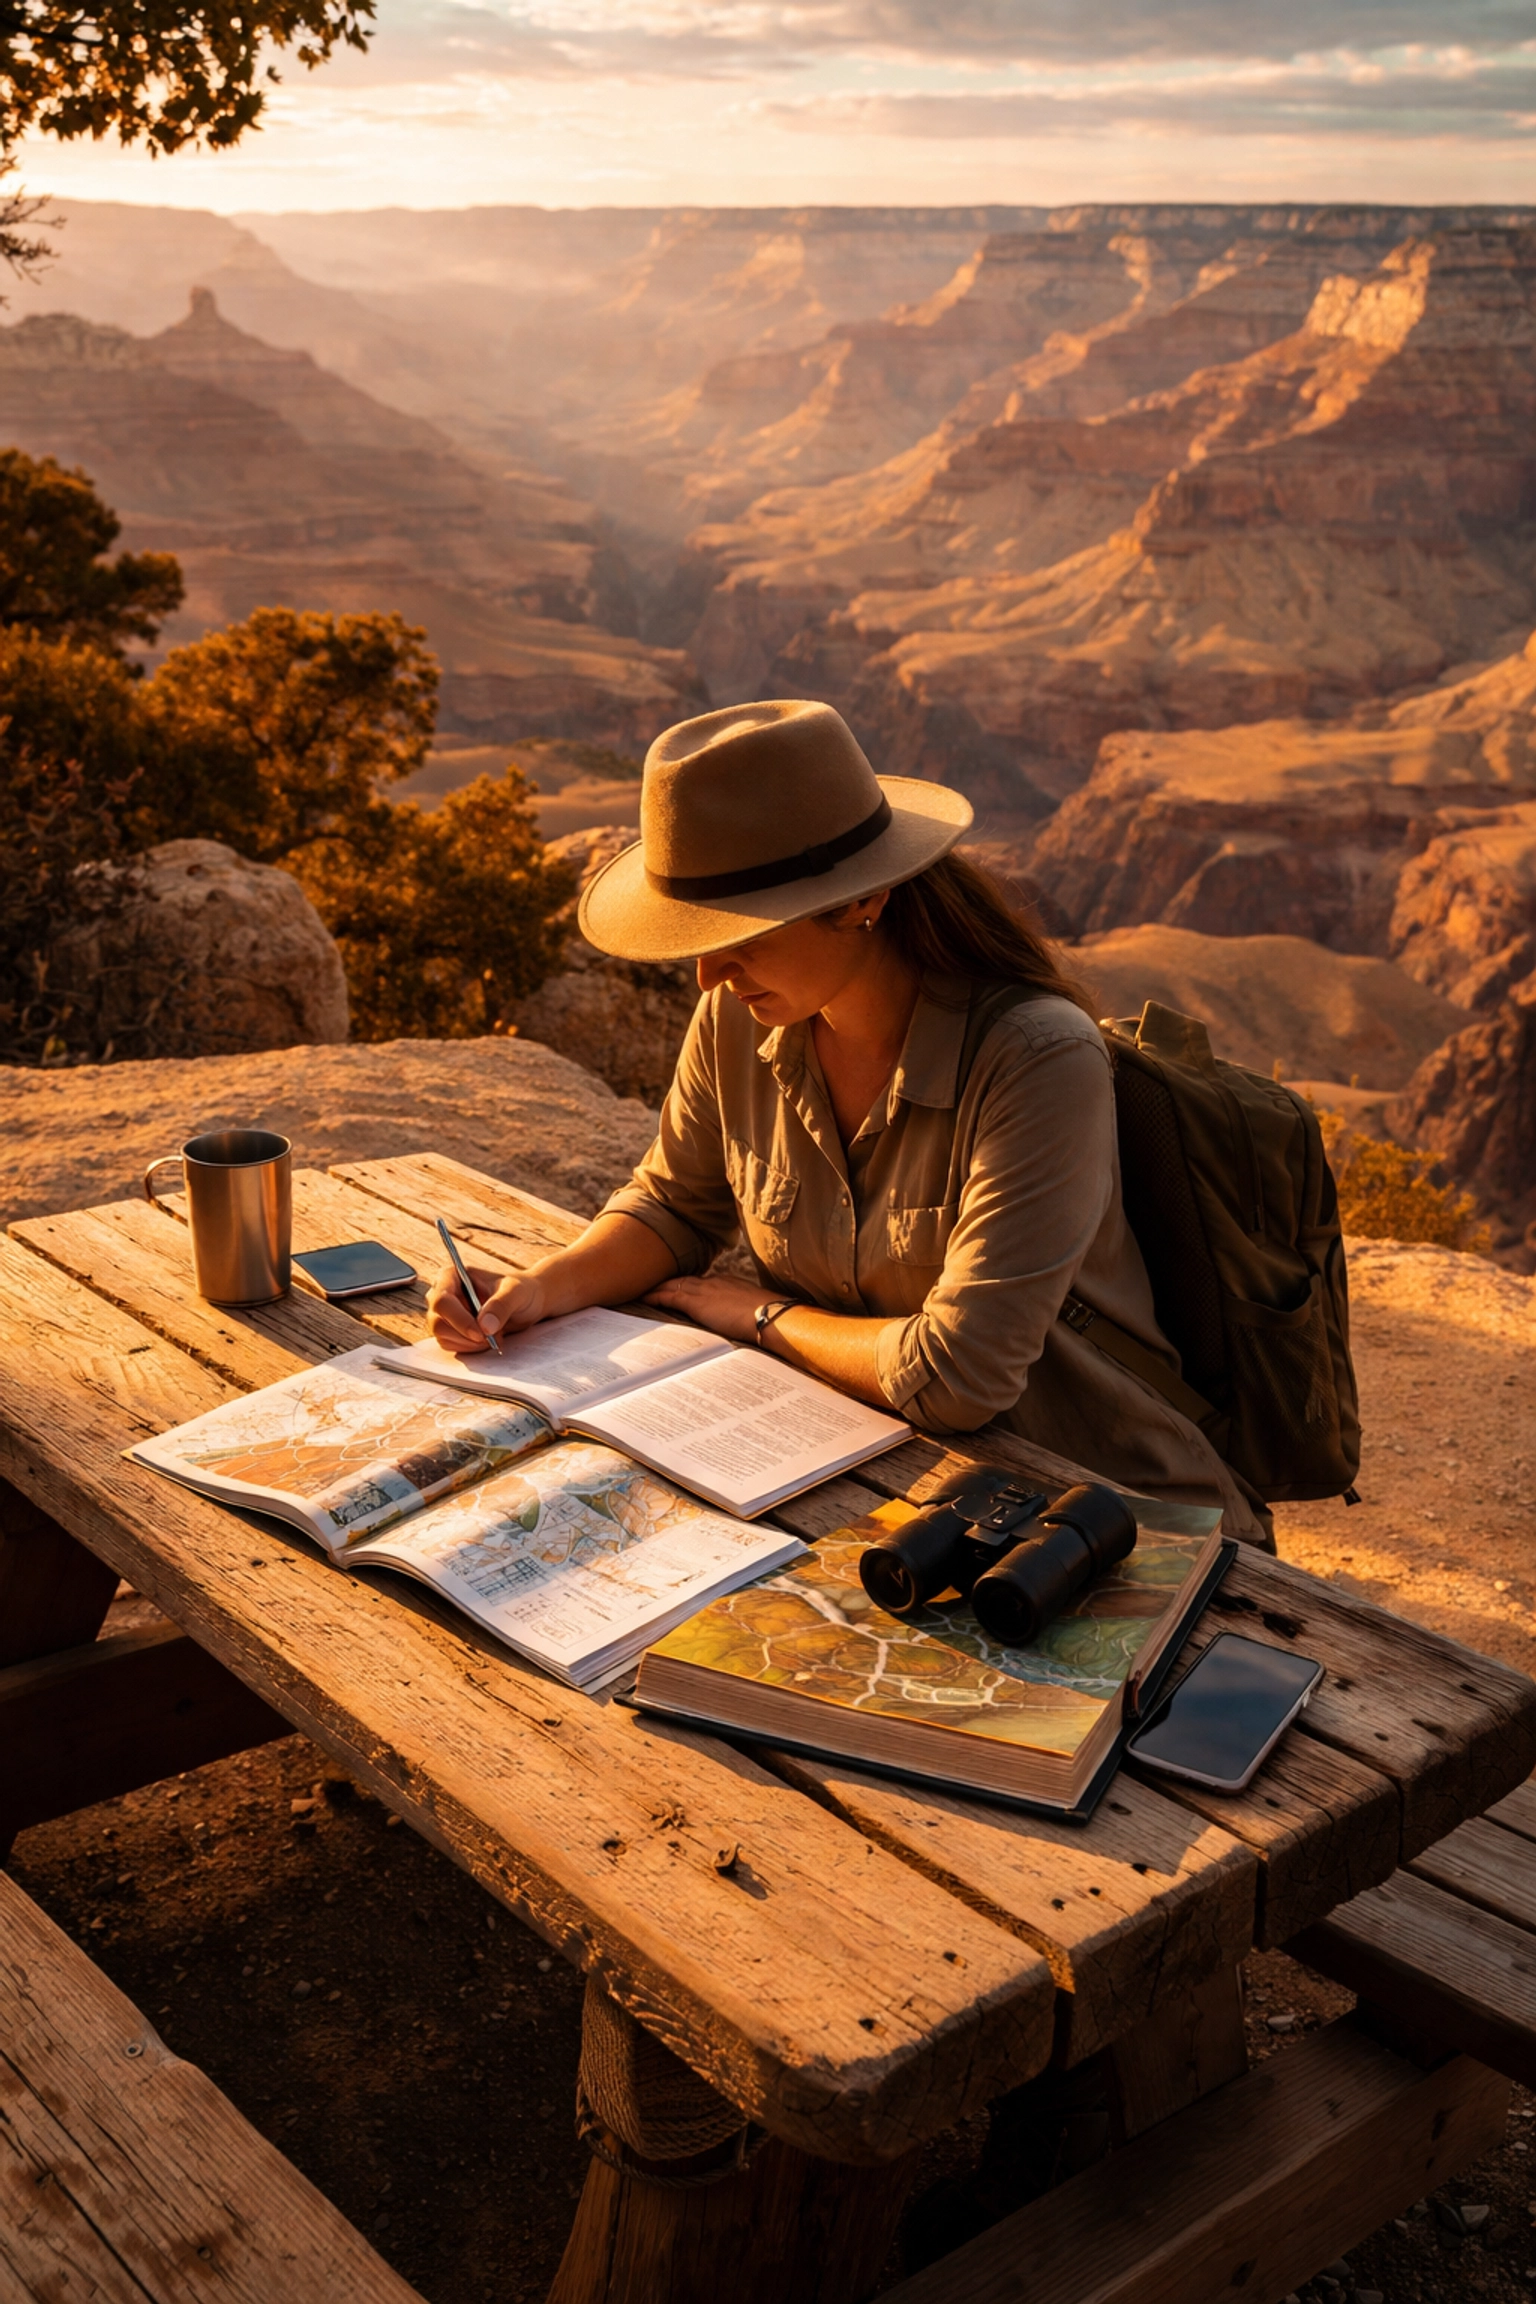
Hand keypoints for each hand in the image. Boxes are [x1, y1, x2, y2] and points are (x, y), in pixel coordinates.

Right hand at [426, 1261, 545, 1352]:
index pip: (442, 1301)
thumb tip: (484, 1326)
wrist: (527, 1303)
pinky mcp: (450, 1331)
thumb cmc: (520, 1290)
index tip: (481, 1334)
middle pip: (437, 1323)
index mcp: (451, 1276)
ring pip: (443, 1337)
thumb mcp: (516, 1292)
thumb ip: (501, 1305)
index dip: (459, 1320)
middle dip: (466, 1335)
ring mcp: (444, 1315)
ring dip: (470, 1343)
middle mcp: (442, 1294)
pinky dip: (470, 1348)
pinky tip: (488, 1339)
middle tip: (492, 1338)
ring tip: (494, 1335)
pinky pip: (450, 1345)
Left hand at [645, 1273, 780, 1345]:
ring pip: (673, 1284)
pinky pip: (669, 1295)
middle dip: (668, 1283)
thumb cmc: (770, 1318)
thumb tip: (744, 1327)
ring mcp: (704, 1290)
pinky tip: (644, 1298)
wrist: (771, 1315)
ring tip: (642, 1290)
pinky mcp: (696, 1302)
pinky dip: (655, 1295)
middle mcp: (714, 1282)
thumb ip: (742, 1316)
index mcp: (728, 1283)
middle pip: (684, 1280)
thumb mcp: (754, 1314)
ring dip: (657, 1287)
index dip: (686, 1286)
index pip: (700, 1283)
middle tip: (651, 1285)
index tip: (676, 1289)